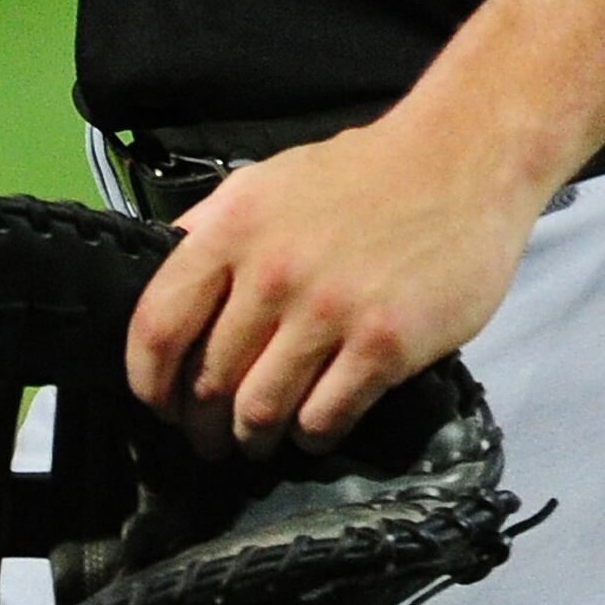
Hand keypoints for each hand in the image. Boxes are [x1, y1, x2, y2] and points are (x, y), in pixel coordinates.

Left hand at [124, 108, 546, 453]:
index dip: (146, 379)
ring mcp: (329, 313)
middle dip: (201, 424)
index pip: (159, 324)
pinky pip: (326, 417)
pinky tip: (312, 430)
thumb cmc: (357, 173)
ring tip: (256, 442)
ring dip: (252, 438)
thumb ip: (211, 230)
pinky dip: (310, 435)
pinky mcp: (384, 346)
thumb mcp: (263, 182)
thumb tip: (161, 275)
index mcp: (231, 229)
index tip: (158, 404)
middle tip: (208, 440)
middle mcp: (272, 274)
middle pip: (209, 379)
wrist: (458, 162)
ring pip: (262, 409)